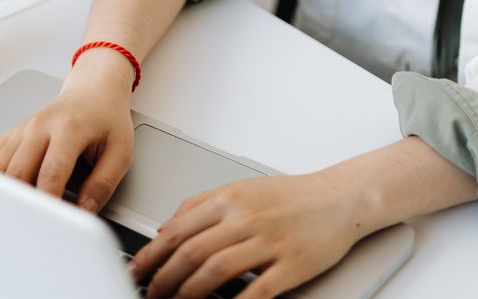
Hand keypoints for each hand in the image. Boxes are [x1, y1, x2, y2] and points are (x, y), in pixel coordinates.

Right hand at [0, 48, 135, 211]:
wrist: (93, 91)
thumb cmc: (106, 118)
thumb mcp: (120, 150)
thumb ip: (103, 183)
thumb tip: (85, 211)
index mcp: (69, 128)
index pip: (52, 172)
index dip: (49, 202)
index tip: (51, 225)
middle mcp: (40, 127)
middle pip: (18, 172)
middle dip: (20, 204)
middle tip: (25, 228)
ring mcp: (22, 130)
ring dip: (0, 194)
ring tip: (4, 219)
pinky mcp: (12, 135)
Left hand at [128, 171, 370, 298]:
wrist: (339, 198)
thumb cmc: (291, 197)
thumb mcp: (241, 189)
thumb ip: (202, 205)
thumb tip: (167, 228)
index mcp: (229, 199)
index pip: (178, 230)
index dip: (152, 255)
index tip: (137, 271)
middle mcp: (246, 218)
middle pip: (191, 253)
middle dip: (164, 279)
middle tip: (151, 294)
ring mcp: (269, 242)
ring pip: (215, 271)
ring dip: (188, 293)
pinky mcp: (291, 266)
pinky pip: (256, 290)